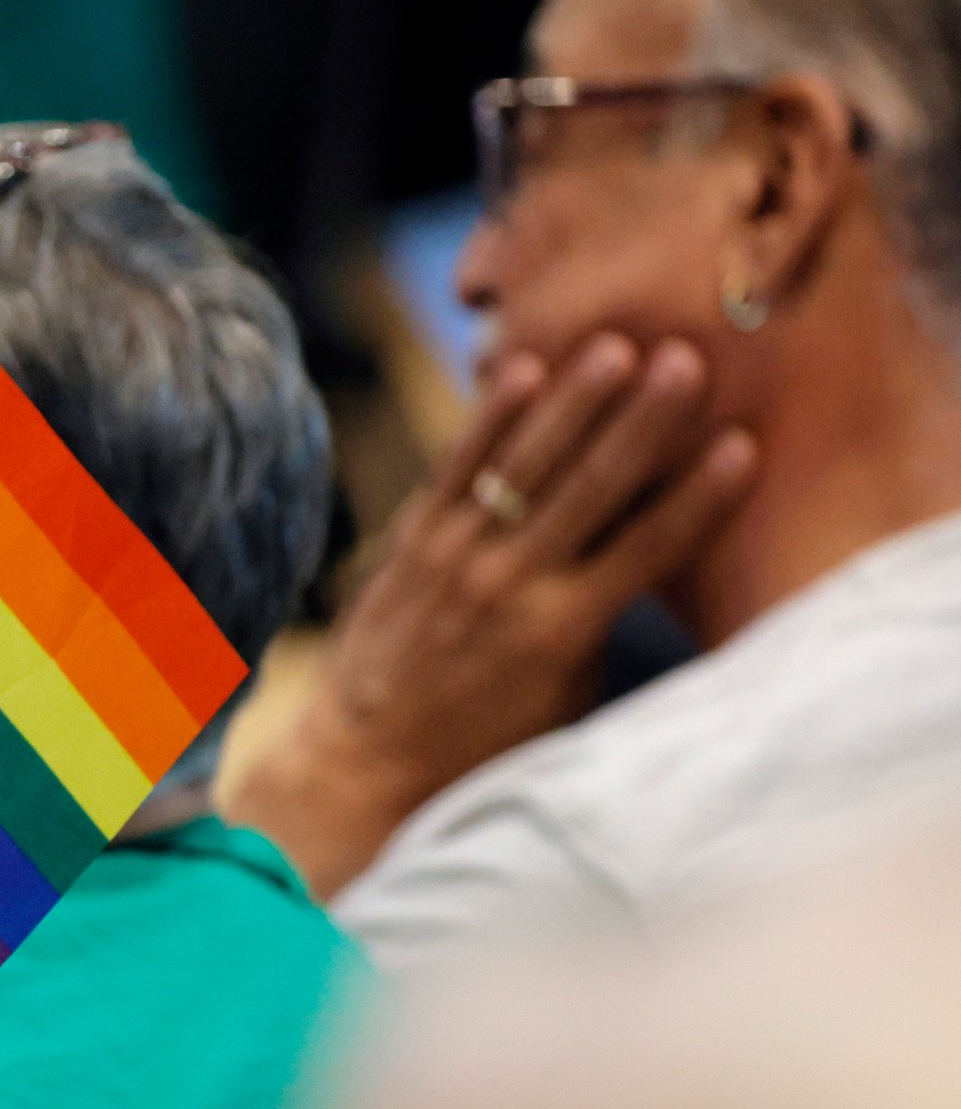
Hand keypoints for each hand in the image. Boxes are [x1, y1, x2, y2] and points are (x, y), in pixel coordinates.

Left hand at [215, 333, 756, 898]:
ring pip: (524, 464)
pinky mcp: (410, 542)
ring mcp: (454, 557)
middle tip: (688, 359)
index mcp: (561, 632)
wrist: (366, 763)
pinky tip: (522, 368)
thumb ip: (604, 634)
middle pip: (591, 488)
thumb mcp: (565, 701)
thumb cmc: (483, 745)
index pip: (647, 550)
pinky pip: (455, 467)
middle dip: (642, 422)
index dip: (698, 495)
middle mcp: (509, 586)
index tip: (743, 443)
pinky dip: (489, 418)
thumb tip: (659, 569)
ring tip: (617, 345)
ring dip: (572, 402)